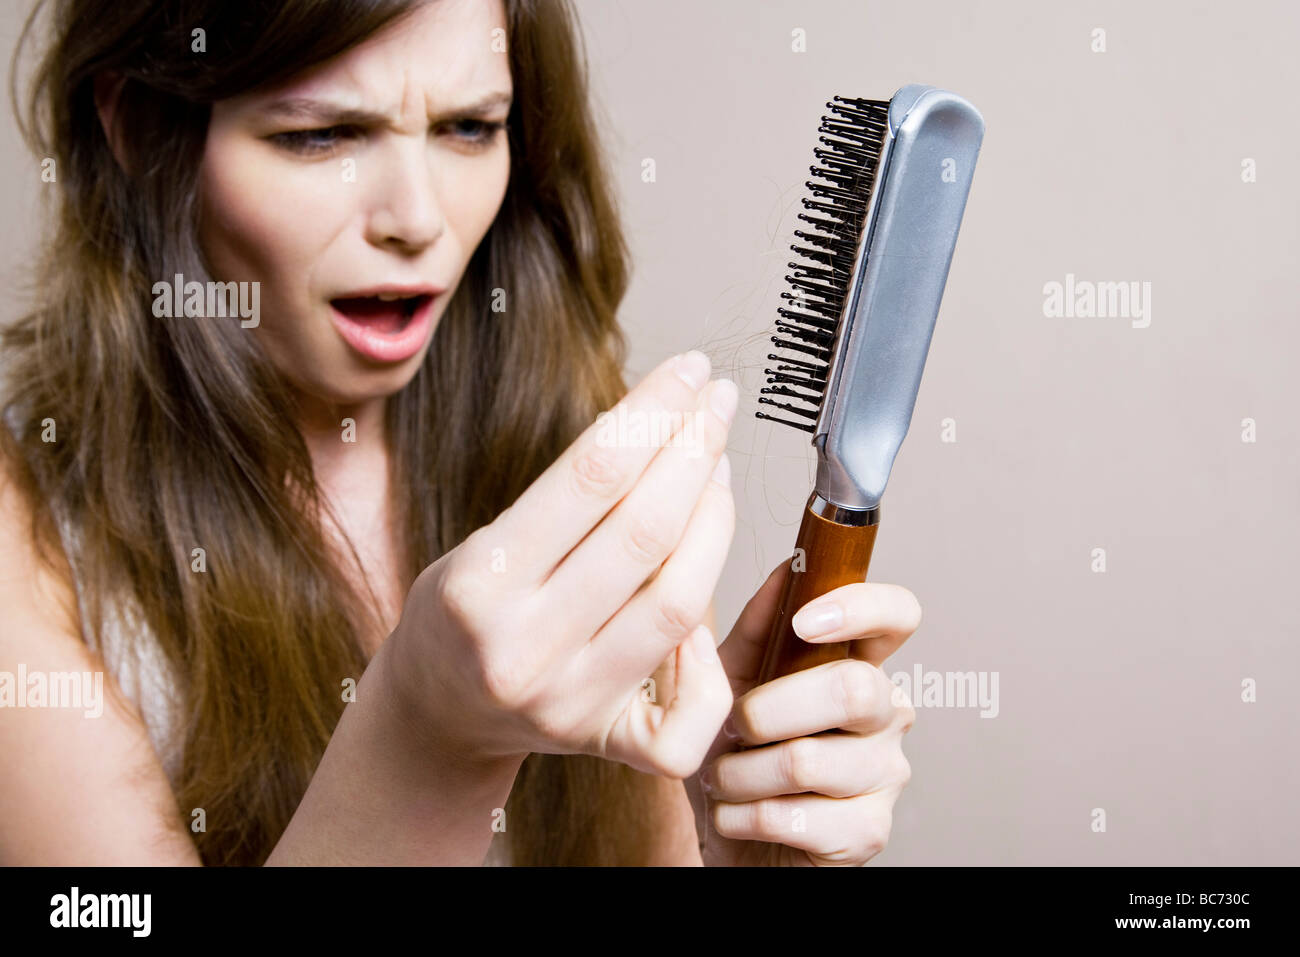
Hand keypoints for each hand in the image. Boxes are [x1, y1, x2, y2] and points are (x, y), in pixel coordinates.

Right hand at [382, 352, 735, 778]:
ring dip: (715, 519)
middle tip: (717, 403)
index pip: (592, 475)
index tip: (690, 371)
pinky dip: (713, 650)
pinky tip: (708, 589)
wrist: (438, 714)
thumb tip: (661, 422)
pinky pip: (691, 711)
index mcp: (480, 585)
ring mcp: (570, 703)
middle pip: (646, 534)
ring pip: (679, 602)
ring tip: (717, 464)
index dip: (654, 411)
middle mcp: (524, 649)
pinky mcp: (607, 742)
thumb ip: (565, 501)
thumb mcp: (482, 543)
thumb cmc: (465, 612)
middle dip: (695, 449)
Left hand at [686, 561, 920, 865]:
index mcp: (858, 664)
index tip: (805, 622)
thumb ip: (755, 627)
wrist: (725, 835)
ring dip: (739, 773)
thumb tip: (786, 569)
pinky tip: (739, 815)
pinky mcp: (868, 833)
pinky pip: (794, 817)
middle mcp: (886, 714)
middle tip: (734, 729)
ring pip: (807, 759)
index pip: (898, 615)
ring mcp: (885, 775)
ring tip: (726, 778)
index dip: (861, 608)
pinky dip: (743, 816)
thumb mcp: (728, 679)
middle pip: (853, 689)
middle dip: (766, 710)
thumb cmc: (733, 754)